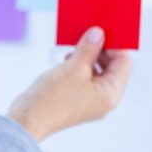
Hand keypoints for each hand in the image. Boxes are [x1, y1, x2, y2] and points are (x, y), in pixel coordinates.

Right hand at [6, 26, 132, 142]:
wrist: (28, 120)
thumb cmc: (52, 97)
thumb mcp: (74, 67)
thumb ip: (89, 48)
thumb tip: (98, 34)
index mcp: (111, 94)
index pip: (124, 62)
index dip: (114, 44)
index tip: (100, 31)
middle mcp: (104, 100)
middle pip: (112, 67)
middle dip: (100, 50)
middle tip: (85, 36)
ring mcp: (90, 102)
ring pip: (96, 73)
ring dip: (87, 57)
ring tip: (73, 49)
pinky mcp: (76, 101)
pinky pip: (84, 80)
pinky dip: (78, 68)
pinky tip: (66, 60)